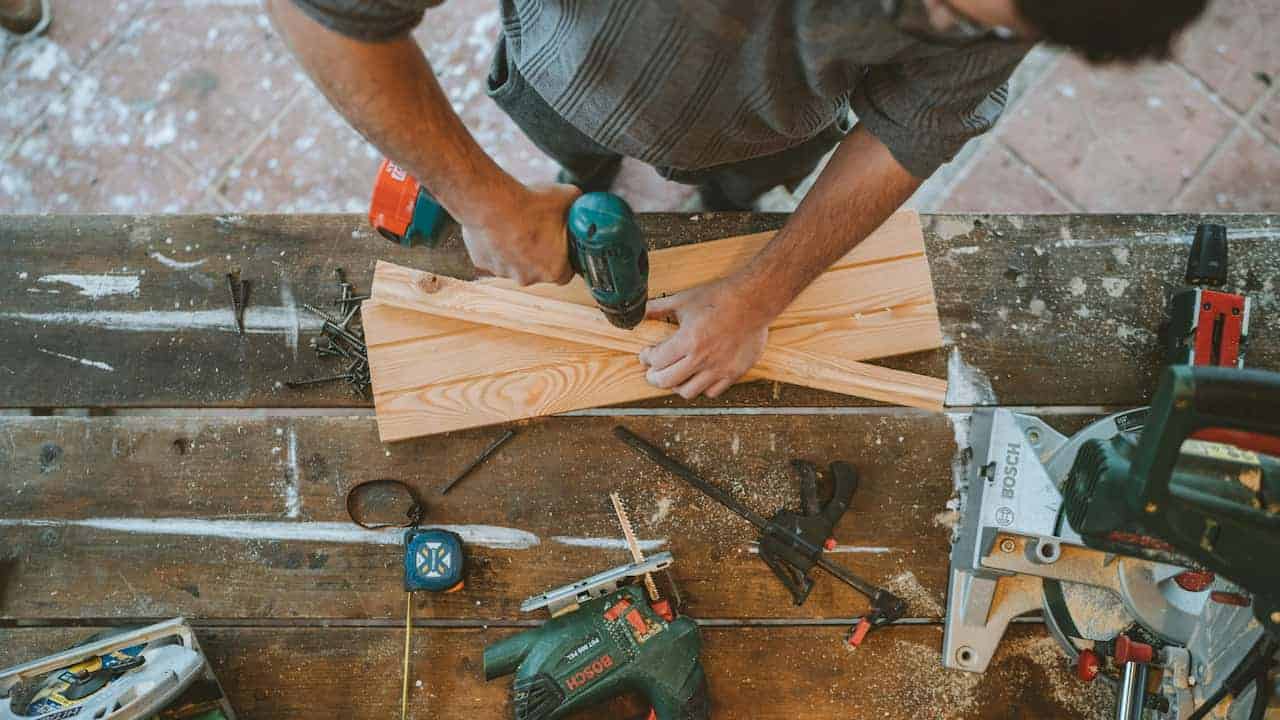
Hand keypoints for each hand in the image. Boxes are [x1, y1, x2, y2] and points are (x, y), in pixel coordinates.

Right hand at [462, 182, 580, 285]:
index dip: (563, 257)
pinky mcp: (483, 264)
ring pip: (514, 264)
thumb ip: (576, 205)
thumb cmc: (529, 205)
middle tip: (536, 230)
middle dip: (538, 253)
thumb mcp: (567, 197)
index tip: (560, 244)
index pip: (565, 272)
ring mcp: (504, 272)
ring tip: (515, 226)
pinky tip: (498, 228)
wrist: (492, 202)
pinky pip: (493, 257)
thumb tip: (580, 202)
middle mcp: (529, 277)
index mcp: (554, 270)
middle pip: (538, 269)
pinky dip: (496, 246)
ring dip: (516, 250)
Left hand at [638, 278, 770, 399]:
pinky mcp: (734, 372)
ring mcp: (719, 369)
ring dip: (676, 385)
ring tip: (674, 376)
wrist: (753, 301)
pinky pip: (712, 392)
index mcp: (688, 341)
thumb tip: (639, 311)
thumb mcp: (684, 300)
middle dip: (654, 377)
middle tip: (652, 371)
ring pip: (688, 392)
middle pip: (666, 381)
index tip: (646, 354)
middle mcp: (702, 359)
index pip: (656, 360)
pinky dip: (701, 388)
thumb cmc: (719, 298)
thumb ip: (658, 308)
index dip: (646, 358)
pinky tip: (697, 377)